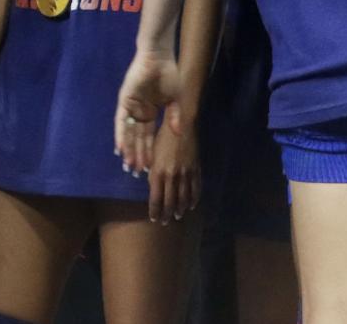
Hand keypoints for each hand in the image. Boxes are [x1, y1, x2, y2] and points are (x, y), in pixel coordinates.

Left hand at [112, 50, 181, 175]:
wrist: (158, 57)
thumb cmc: (169, 74)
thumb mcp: (176, 98)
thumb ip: (176, 115)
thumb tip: (178, 133)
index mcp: (152, 111)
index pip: (149, 135)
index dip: (149, 149)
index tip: (151, 165)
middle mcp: (140, 112)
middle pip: (138, 137)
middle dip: (139, 153)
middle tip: (138, 171)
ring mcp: (131, 108)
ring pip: (129, 133)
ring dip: (129, 148)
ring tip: (130, 165)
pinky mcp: (124, 102)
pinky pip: (121, 122)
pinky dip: (121, 134)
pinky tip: (121, 148)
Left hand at [146, 108, 200, 223]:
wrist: (183, 125)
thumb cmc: (163, 138)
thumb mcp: (152, 155)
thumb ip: (152, 172)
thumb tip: (150, 186)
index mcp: (158, 174)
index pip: (156, 199)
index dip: (155, 211)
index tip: (154, 219)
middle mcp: (172, 176)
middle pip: (170, 200)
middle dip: (168, 213)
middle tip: (167, 222)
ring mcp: (186, 173)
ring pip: (184, 196)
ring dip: (181, 208)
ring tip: (179, 216)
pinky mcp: (196, 168)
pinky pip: (196, 186)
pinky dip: (195, 197)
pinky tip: (193, 204)